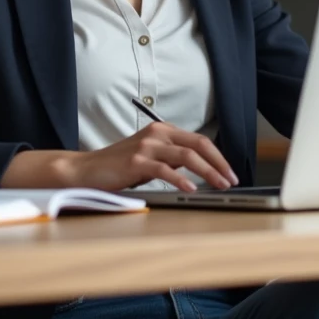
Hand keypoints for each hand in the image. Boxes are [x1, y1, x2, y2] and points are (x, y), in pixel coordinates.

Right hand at [68, 122, 238, 192]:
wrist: (87, 169)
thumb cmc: (119, 166)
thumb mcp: (150, 157)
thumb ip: (172, 158)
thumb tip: (200, 168)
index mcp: (163, 130)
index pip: (200, 140)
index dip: (218, 156)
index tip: (230, 172)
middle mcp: (157, 133)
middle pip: (199, 144)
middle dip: (219, 163)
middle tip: (232, 179)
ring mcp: (146, 146)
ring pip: (187, 156)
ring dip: (208, 171)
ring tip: (220, 185)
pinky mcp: (136, 161)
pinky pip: (165, 169)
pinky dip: (181, 179)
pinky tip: (192, 188)